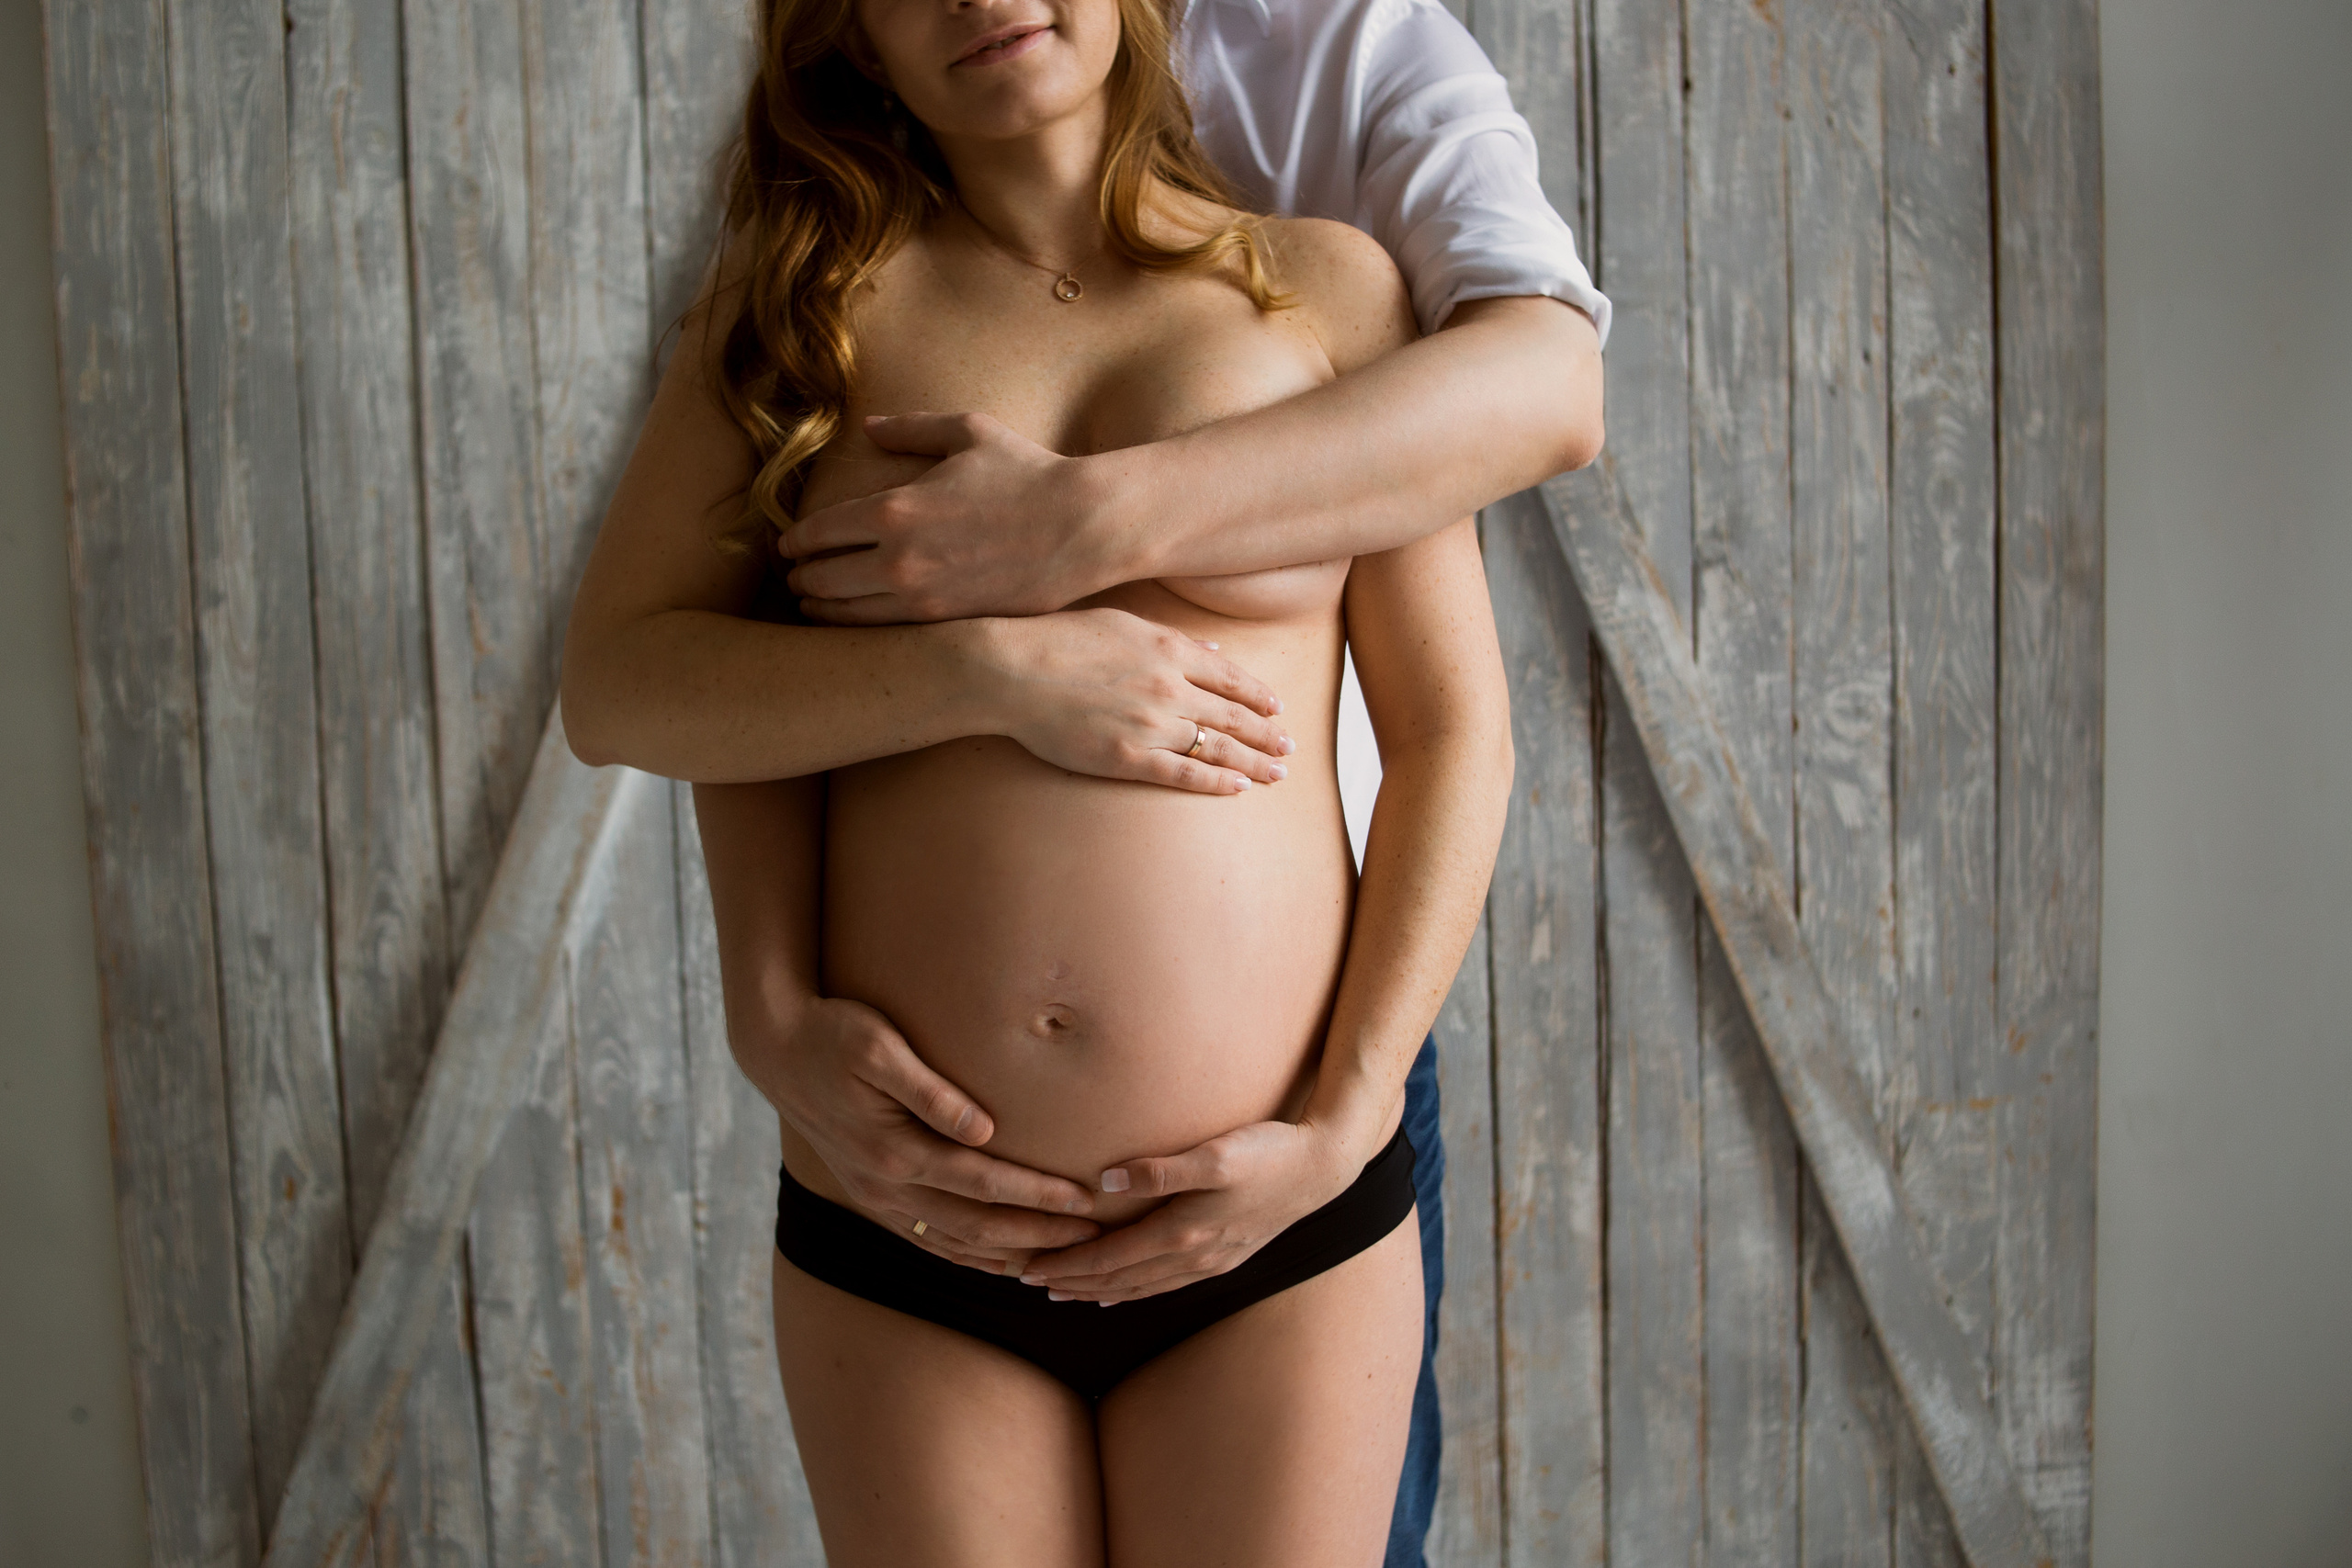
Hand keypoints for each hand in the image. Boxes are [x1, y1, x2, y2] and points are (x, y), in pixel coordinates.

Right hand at [742, 996, 1104, 1270]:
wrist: (776, 1050)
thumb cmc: (833, 1035)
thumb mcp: (878, 1048)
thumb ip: (930, 1092)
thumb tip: (983, 1128)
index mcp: (894, 1151)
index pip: (984, 1184)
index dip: (1037, 1197)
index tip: (1083, 1201)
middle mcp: (885, 1186)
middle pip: (975, 1227)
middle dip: (1037, 1236)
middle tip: (1090, 1240)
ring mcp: (875, 1197)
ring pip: (952, 1245)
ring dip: (1007, 1255)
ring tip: (1058, 1261)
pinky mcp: (870, 1196)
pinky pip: (927, 1240)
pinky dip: (968, 1256)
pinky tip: (999, 1261)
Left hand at [780, 412, 1106, 620]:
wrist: (1082, 529)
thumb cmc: (1028, 474)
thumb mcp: (968, 432)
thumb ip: (910, 428)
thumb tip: (867, 425)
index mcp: (893, 509)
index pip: (819, 532)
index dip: (795, 541)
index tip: (788, 545)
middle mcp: (897, 559)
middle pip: (821, 578)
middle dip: (800, 578)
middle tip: (793, 578)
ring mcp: (921, 599)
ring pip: (846, 614)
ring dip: (822, 609)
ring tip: (813, 604)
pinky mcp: (946, 625)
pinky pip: (885, 634)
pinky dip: (860, 630)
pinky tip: (856, 624)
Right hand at [974, 608, 1294, 792]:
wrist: (1011, 672)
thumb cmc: (1058, 641)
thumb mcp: (1121, 623)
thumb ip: (1172, 639)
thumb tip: (1215, 651)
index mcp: (1168, 650)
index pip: (1230, 676)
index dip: (1258, 695)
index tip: (1278, 708)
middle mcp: (1169, 687)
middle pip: (1233, 715)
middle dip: (1267, 733)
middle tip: (1290, 747)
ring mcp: (1151, 724)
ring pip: (1218, 748)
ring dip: (1254, 762)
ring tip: (1277, 773)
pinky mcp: (1128, 757)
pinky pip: (1184, 774)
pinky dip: (1216, 782)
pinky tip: (1238, 788)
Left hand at [1012, 1119, 1368, 1303]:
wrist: (1322, 1168)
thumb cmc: (1268, 1152)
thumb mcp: (1216, 1153)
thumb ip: (1160, 1169)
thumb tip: (1104, 1181)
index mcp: (1184, 1232)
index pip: (1109, 1258)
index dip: (1065, 1265)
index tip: (1026, 1268)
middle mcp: (1194, 1256)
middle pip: (1118, 1279)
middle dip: (1070, 1282)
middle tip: (1025, 1282)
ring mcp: (1211, 1262)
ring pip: (1140, 1287)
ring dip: (1097, 1290)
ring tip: (1061, 1292)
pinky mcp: (1225, 1258)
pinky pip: (1166, 1285)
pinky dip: (1135, 1290)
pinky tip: (1121, 1290)